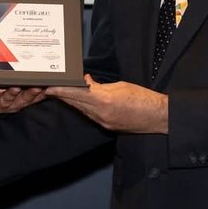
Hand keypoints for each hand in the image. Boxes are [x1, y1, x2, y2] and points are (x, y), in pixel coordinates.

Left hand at [0, 86, 45, 114]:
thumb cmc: (0, 96)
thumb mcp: (17, 94)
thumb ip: (32, 90)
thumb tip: (48, 85)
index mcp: (19, 102)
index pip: (32, 98)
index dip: (39, 95)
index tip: (45, 89)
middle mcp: (10, 104)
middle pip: (22, 100)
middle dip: (29, 94)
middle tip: (35, 88)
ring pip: (6, 99)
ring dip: (11, 94)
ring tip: (15, 88)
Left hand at [47, 75, 168, 133]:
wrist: (159, 117)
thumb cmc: (143, 98)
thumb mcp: (119, 86)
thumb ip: (99, 85)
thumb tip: (85, 81)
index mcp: (104, 100)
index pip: (76, 94)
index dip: (60, 90)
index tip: (49, 87)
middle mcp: (100, 114)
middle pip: (74, 103)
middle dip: (61, 95)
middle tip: (48, 88)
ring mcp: (103, 122)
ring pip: (80, 110)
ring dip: (70, 101)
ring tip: (58, 93)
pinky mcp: (107, 126)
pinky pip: (90, 115)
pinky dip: (82, 107)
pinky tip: (77, 101)